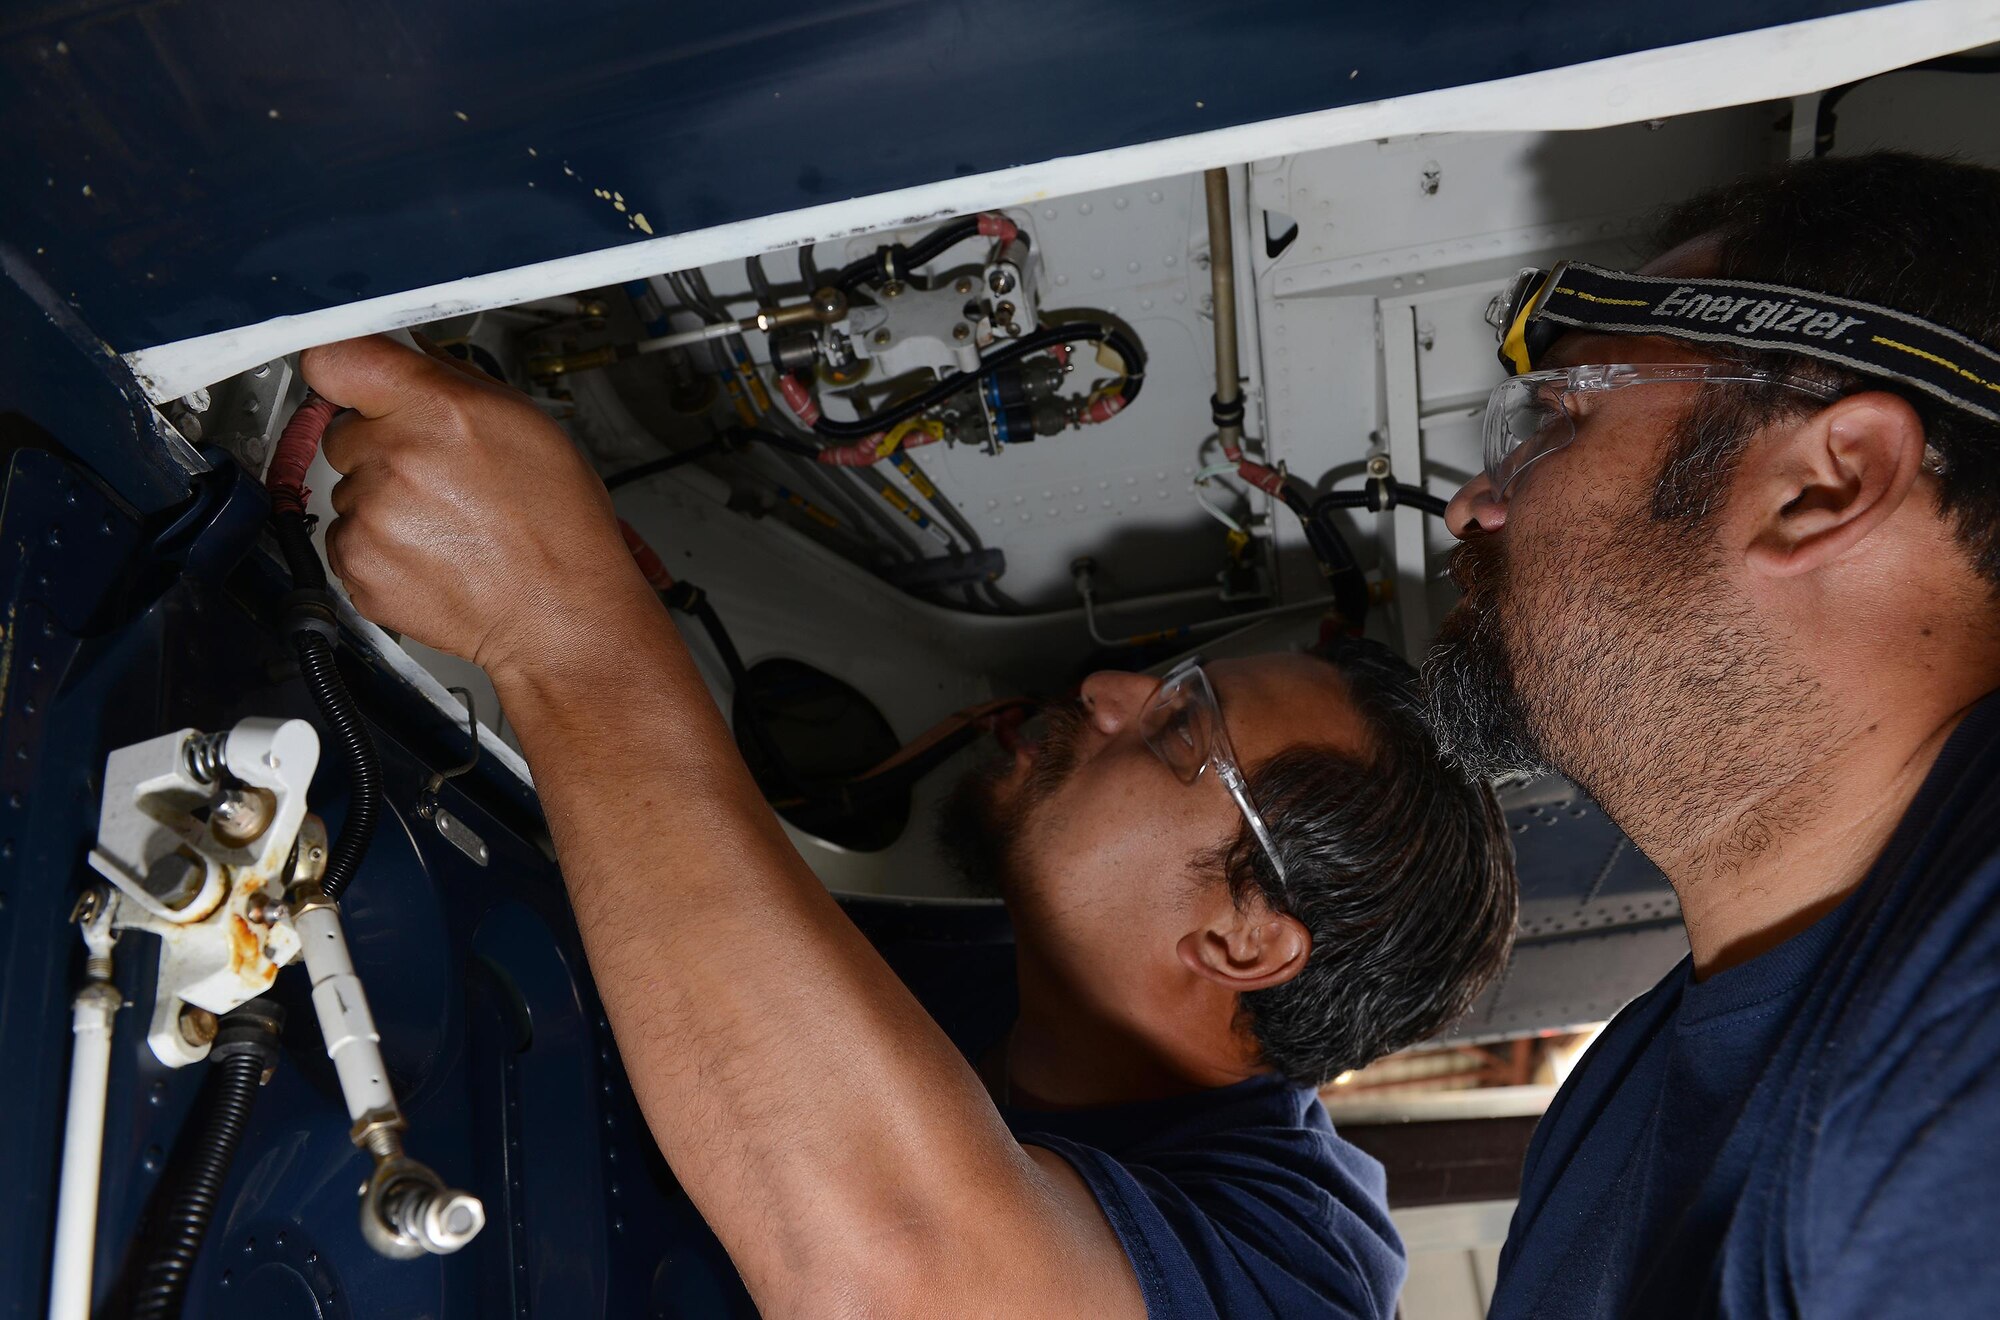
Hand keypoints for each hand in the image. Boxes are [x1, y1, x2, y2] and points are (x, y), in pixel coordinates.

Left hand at [300, 334, 650, 680]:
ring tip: (445, 524)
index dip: (342, 369)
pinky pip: (346, 539)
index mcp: (438, 411)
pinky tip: (430, 553)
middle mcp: (396, 458)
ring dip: (383, 502)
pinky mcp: (356, 565)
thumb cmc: (558, 527)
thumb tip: (411, 354)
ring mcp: (370, 516)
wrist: (559, 614)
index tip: (348, 380)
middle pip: (343, 432)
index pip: (336, 359)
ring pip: (348, 489)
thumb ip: (455, 379)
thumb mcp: (527, 426)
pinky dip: (378, 547)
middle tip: (434, 475)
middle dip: (379, 447)